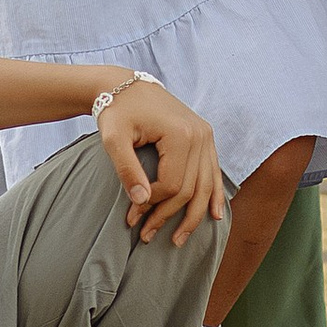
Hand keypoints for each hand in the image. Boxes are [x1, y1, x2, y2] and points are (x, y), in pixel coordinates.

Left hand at [97, 81, 227, 246]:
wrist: (124, 86)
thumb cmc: (116, 112)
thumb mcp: (113, 139)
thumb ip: (127, 170)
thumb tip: (143, 202)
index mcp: (180, 133)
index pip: (173, 184)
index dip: (152, 205)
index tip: (130, 215)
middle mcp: (200, 134)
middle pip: (190, 189)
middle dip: (168, 216)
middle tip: (146, 236)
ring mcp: (205, 135)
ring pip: (205, 185)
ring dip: (193, 215)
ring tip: (179, 240)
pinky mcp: (204, 136)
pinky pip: (213, 171)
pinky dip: (213, 195)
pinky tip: (214, 216)